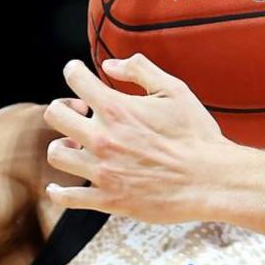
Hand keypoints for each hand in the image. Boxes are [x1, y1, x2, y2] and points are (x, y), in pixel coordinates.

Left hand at [42, 55, 231, 222]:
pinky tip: (61, 185)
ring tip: (78, 146)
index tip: (79, 75)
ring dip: (63, 146)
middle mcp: (102, 138)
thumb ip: (140, 70)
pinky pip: (66, 197)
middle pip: (54, 115)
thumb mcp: (174, 90)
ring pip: (56, 154)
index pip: (75, 79)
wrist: (210, 179)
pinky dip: (58, 191)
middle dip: (63, 108)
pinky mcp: (107, 199)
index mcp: (116, 108)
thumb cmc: (196, 133)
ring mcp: (102, 170)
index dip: (74, 71)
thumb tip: (110, 64)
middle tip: (80, 113)